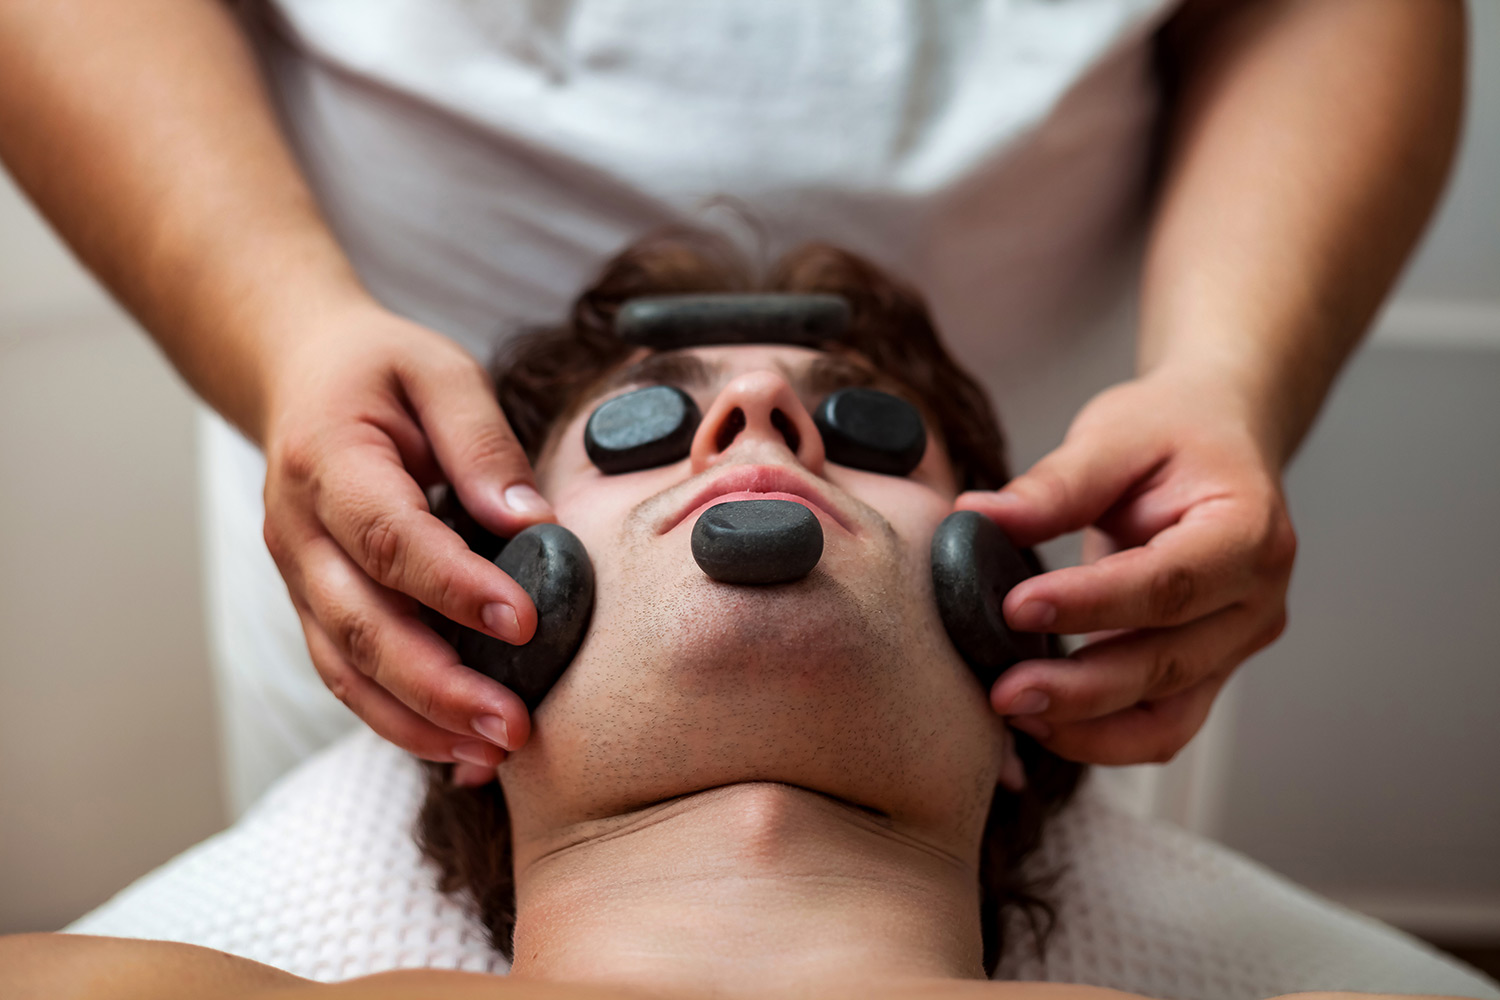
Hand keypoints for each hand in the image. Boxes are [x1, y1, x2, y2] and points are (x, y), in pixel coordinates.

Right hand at [261, 303, 552, 781]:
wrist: (299, 375)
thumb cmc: (379, 372)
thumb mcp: (440, 372)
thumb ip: (484, 442)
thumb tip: (533, 521)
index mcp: (327, 462)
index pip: (390, 538)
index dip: (455, 587)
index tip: (525, 621)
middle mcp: (299, 532)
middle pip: (362, 625)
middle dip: (440, 685)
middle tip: (514, 725)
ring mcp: (299, 578)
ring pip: (348, 668)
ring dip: (419, 721)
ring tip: (492, 753)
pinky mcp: (314, 606)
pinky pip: (348, 675)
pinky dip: (398, 720)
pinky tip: (457, 749)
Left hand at [960, 365, 1295, 764]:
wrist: (1222, 436)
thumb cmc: (1173, 431)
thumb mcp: (1116, 433)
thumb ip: (1053, 484)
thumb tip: (975, 518)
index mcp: (1248, 530)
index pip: (1169, 582)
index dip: (1091, 605)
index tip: (1015, 607)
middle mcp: (1255, 600)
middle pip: (1169, 663)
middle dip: (1081, 689)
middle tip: (1002, 691)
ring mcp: (1236, 644)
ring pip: (1168, 716)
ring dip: (1088, 727)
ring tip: (1013, 712)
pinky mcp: (1208, 670)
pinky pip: (1160, 724)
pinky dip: (1102, 734)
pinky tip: (1042, 720)